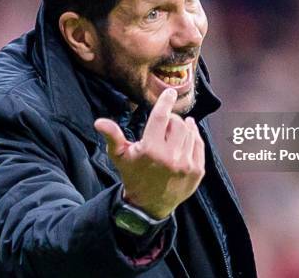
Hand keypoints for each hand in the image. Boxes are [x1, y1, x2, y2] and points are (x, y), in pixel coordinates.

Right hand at [94, 88, 204, 218]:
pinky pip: (199, 145)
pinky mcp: (197, 171)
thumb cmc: (133, 176)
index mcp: (150, 150)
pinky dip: (194, 137)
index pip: (161, 117)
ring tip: (175, 130)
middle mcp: (170, 157)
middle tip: (165, 124)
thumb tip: (99, 122)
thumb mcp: (120, 157)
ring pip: (190, 132)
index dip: (166, 101)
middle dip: (171, 119)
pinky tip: (187, 136)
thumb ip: (112, 136)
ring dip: (183, 128)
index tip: (170, 92)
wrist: (149, 206)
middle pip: (178, 123)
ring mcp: (186, 165)